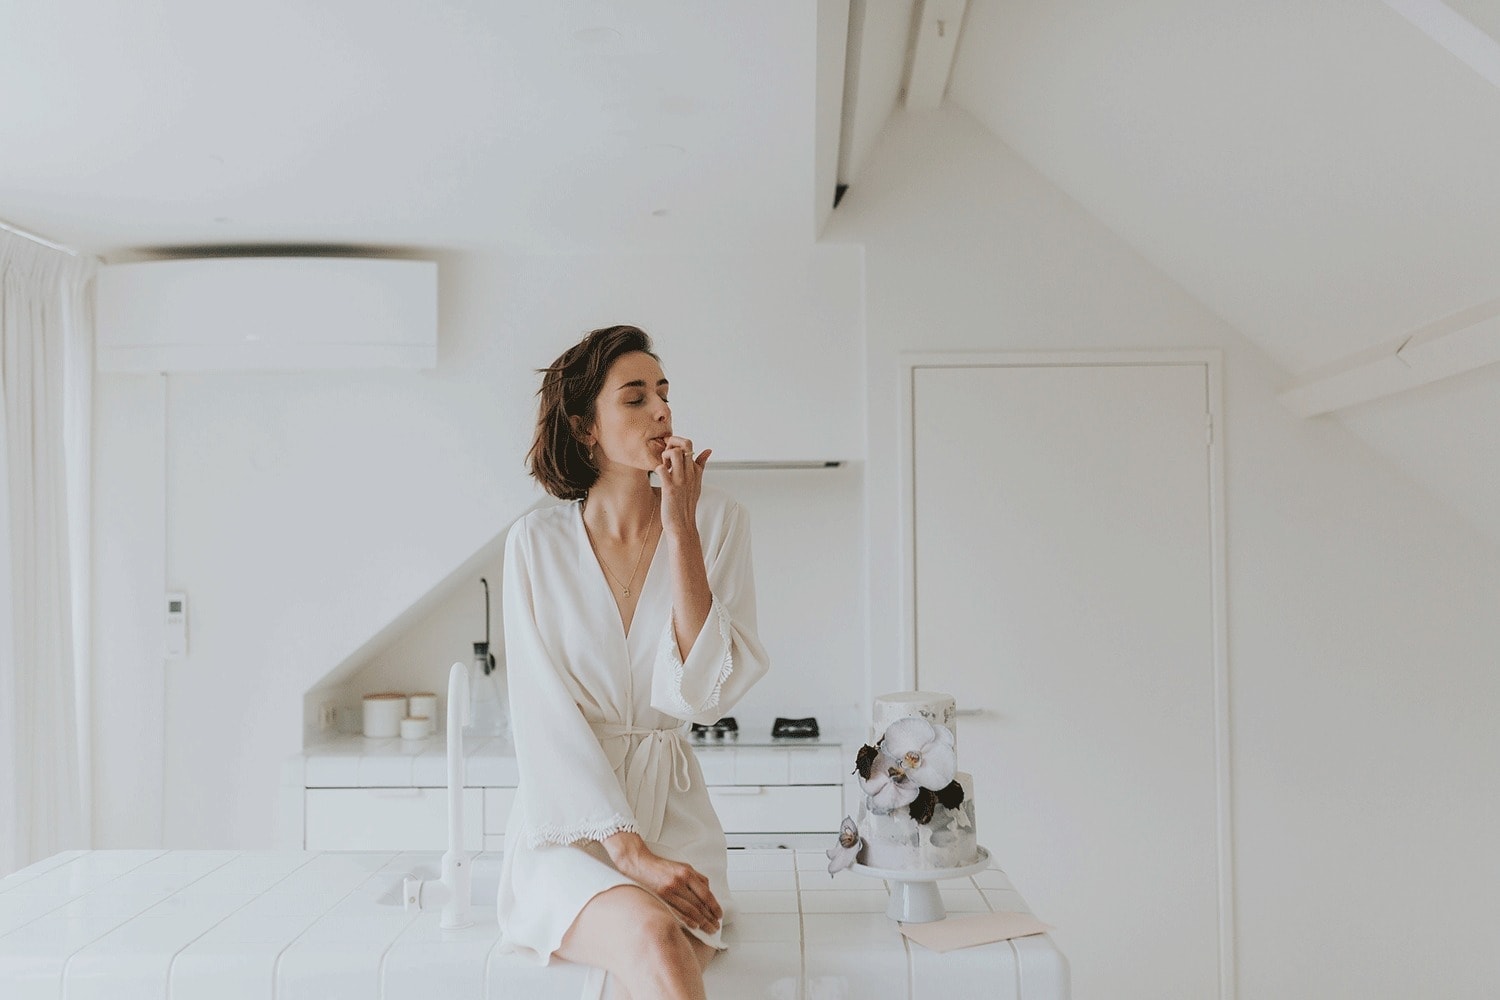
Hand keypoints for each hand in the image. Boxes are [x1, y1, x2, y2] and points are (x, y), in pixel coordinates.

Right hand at [606, 834, 721, 932]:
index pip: (706, 893)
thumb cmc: (662, 866)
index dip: (714, 906)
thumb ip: (697, 878)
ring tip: (708, 928)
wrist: (640, 864)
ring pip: (690, 910)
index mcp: (687, 872)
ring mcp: (669, 890)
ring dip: (701, 922)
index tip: (719, 915)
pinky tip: (694, 926)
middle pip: (699, 904)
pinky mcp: (660, 897)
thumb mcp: (683, 866)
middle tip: (715, 926)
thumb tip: (709, 891)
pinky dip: (687, 920)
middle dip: (710, 917)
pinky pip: (677, 912)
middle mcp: (679, 881)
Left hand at [655, 435, 710, 534]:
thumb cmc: (687, 505)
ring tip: (664, 466)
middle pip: (685, 444)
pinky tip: (658, 477)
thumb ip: (701, 465)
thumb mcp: (697, 483)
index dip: (678, 446)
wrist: (683, 526)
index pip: (691, 446)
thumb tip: (708, 450)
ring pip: (674, 453)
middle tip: (666, 458)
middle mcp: (690, 473)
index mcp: (696, 471)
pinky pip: (661, 469)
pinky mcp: (670, 488)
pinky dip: (657, 469)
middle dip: (671, 445)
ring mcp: (681, 480)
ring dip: (665, 455)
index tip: (671, 456)